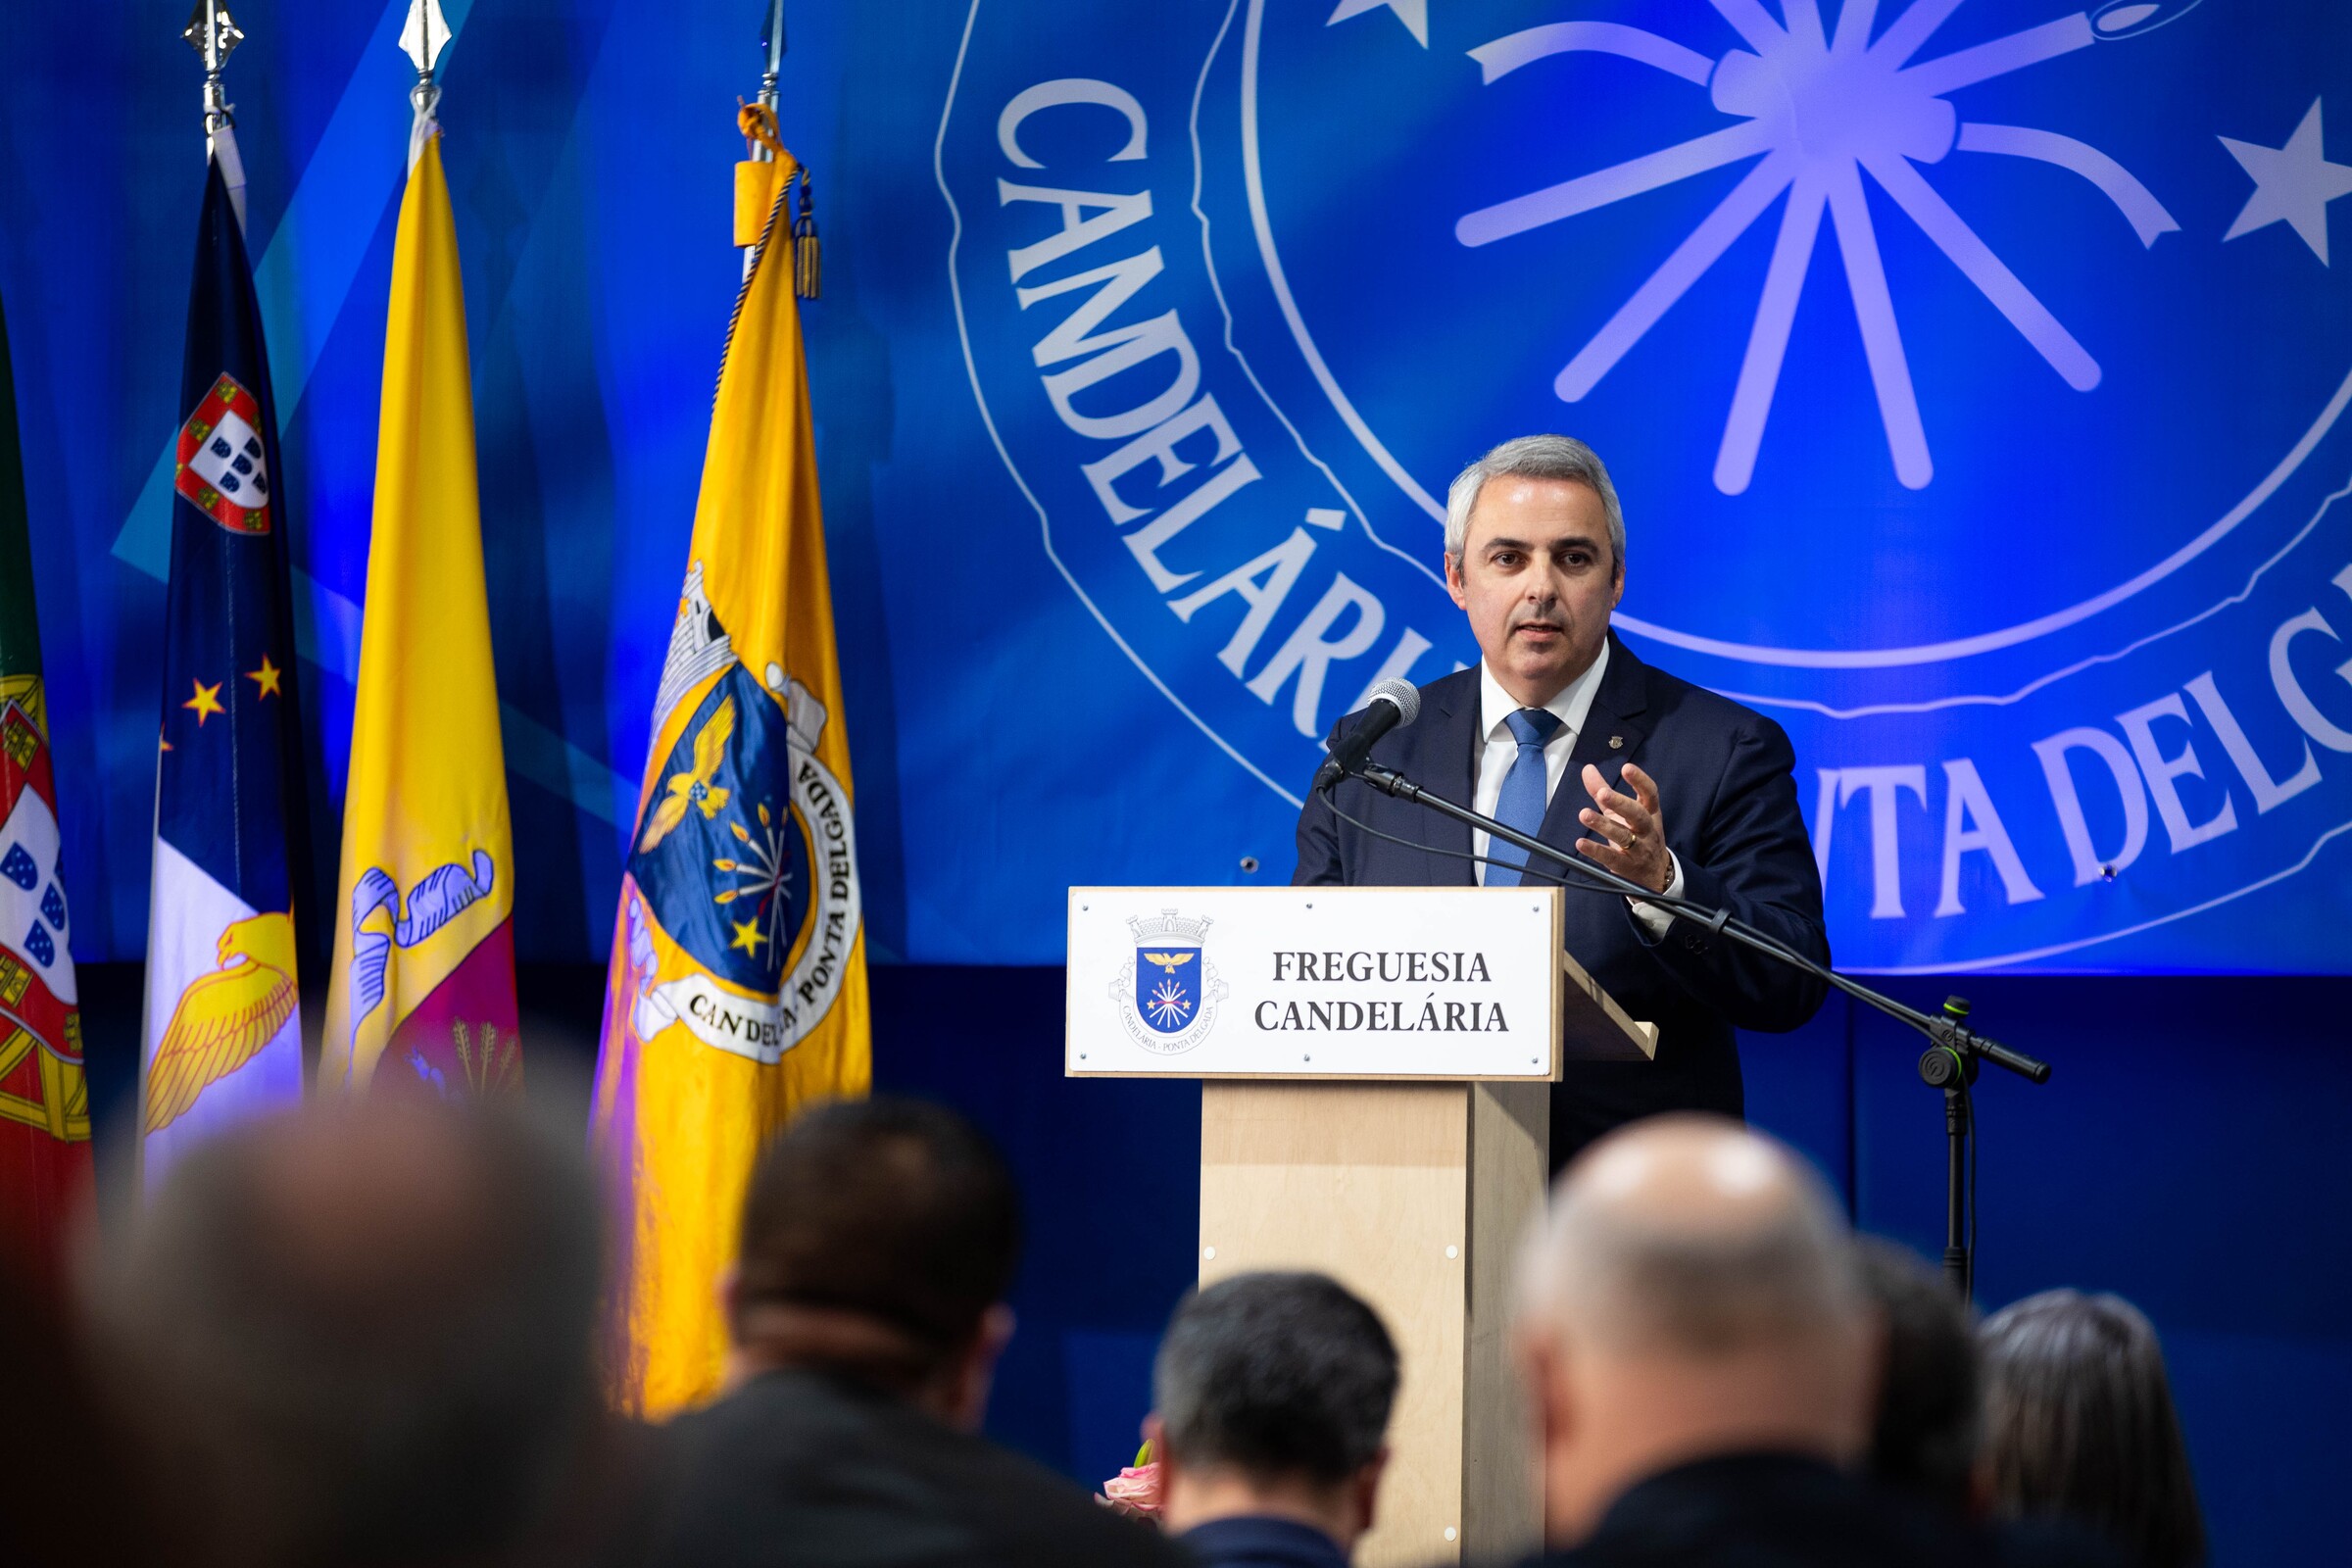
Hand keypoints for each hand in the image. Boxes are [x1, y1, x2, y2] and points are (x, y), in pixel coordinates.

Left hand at [1576, 761, 1671, 894]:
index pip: (1650, 794)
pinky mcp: (1628, 866)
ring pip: (1624, 836)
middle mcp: (1647, 829)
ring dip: (1604, 825)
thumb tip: (1587, 769)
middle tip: (1603, 793)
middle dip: (1620, 803)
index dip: (1640, 780)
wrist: (1656, 873)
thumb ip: (1603, 790)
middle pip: (1637, 814)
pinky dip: (1596, 851)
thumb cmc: (1638, 835)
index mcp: (1650, 812)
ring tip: (1584, 815)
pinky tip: (1581, 843)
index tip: (1627, 768)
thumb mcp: (1623, 812)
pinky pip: (1612, 858)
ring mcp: (1639, 849)